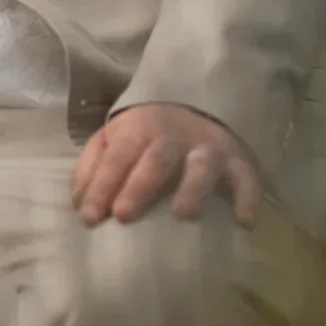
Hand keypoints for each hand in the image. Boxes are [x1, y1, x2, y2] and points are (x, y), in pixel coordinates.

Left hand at [71, 104, 260, 227]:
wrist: (194, 104)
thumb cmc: (144, 134)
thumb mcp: (111, 139)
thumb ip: (92, 168)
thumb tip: (79, 203)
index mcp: (137, 129)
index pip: (116, 157)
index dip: (102, 185)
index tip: (89, 217)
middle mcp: (173, 136)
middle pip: (155, 159)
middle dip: (139, 187)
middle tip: (124, 215)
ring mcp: (207, 147)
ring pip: (201, 164)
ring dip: (192, 188)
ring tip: (183, 214)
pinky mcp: (237, 159)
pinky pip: (246, 176)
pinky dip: (247, 197)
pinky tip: (243, 221)